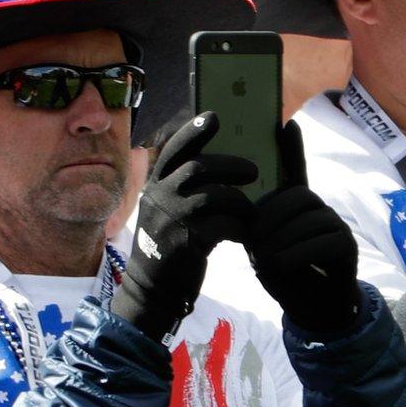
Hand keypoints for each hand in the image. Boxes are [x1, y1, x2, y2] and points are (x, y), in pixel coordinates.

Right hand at [113, 112, 255, 338]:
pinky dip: (239, 228)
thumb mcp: (166, 211)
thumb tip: (220, 165)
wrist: (152, 289)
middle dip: (230, 165)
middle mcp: (159, 198)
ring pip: (213, 196)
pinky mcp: (185, 243)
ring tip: (251, 210)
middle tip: (253, 170)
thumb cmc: (168, 246)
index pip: (173, 149)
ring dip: (239, 201)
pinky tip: (246, 234)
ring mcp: (170, 220)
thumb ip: (182, 188)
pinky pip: (222, 226)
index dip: (193, 131)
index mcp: (155, 185)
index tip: (214, 117)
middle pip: (199, 168)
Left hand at [245, 122, 360, 334]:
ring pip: (309, 220)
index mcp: (297, 207)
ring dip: (281, 241)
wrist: (310, 309)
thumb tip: (245, 215)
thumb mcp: (263, 248)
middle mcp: (319, 209)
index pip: (297, 170)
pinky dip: (296, 254)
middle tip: (253, 242)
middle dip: (271, 218)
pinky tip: (281, 264)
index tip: (288, 124)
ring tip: (263, 260)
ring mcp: (336, 225)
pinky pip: (322, 241)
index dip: (293, 149)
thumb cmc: (285, 274)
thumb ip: (258, 228)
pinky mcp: (347, 247)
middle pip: (298, 197)